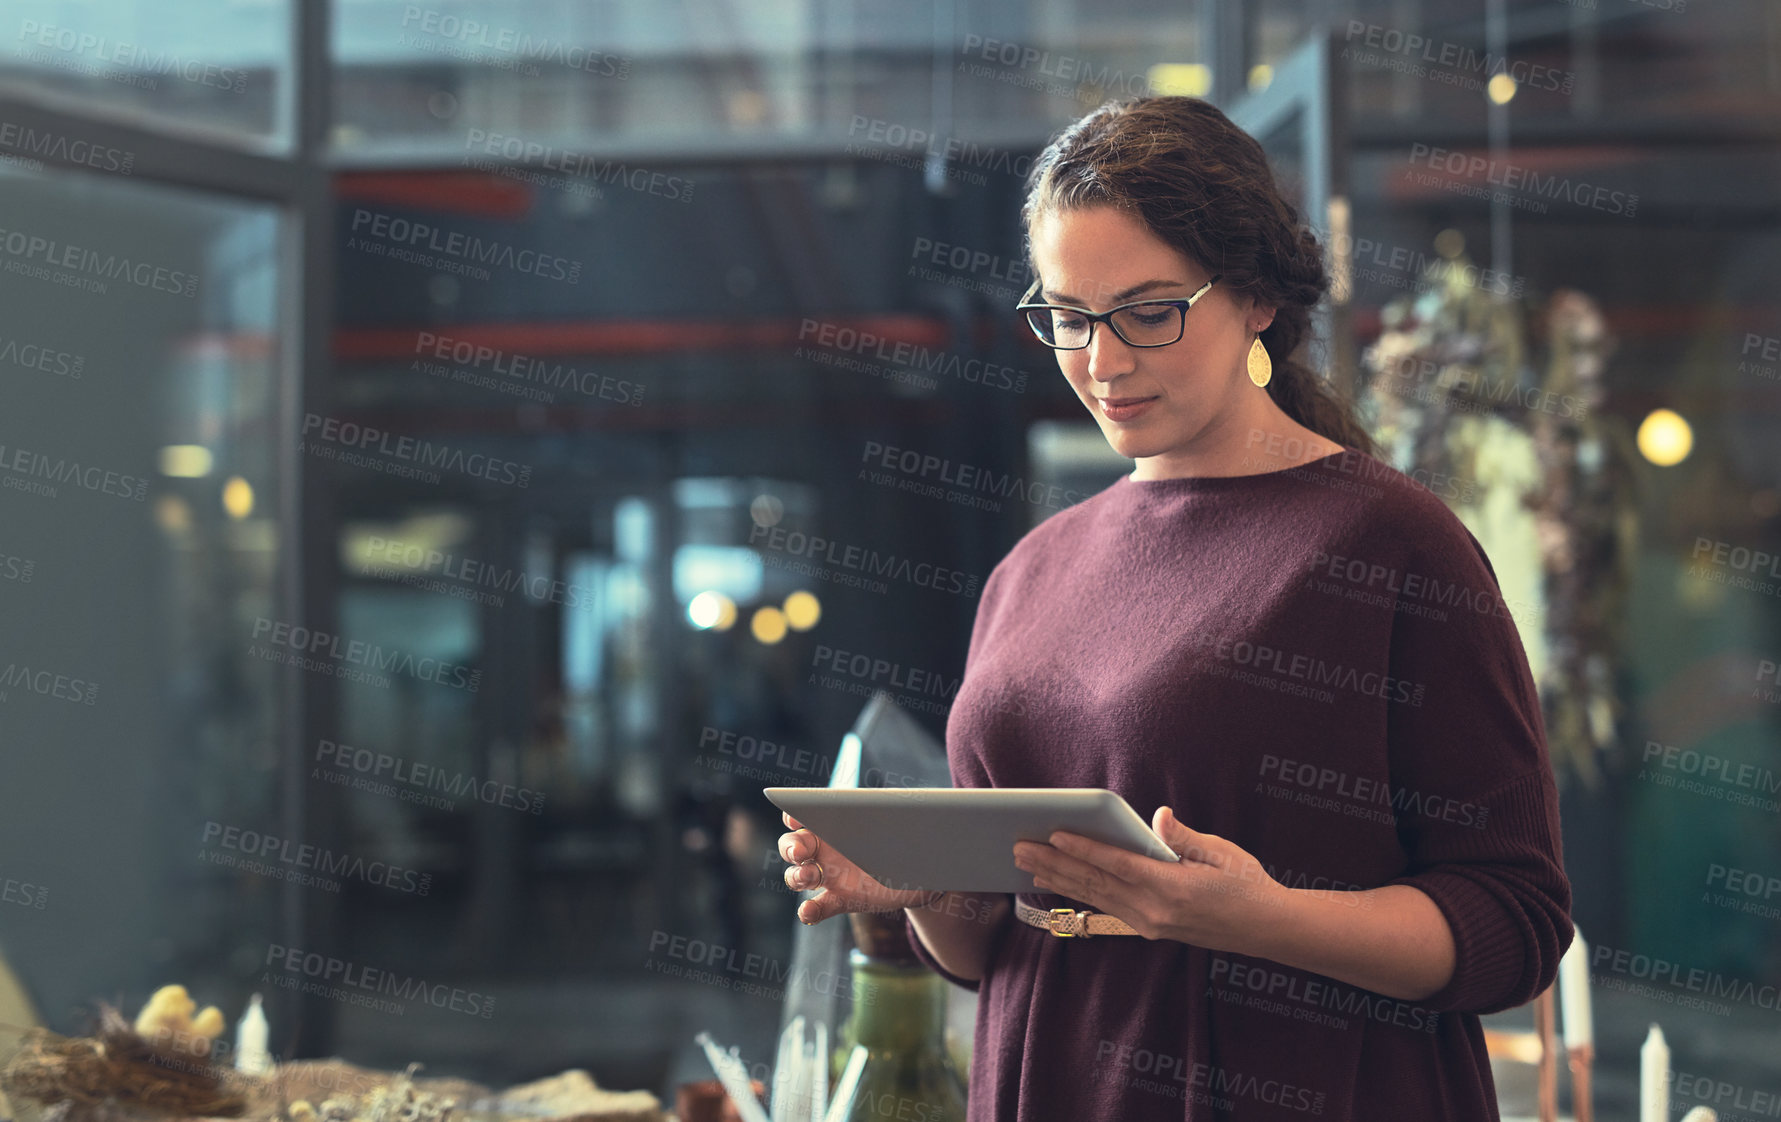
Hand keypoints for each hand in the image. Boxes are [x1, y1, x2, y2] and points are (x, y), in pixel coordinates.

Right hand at [778, 811, 939, 924]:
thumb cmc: (909, 835)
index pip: (805, 813)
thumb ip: (894, 813)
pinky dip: (809, 911)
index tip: (794, 817)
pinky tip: (809, 911)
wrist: (924, 870)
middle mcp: (826, 847)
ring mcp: (831, 876)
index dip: (794, 814)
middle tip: (801, 852)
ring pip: (798, 876)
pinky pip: (817, 907)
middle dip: (791, 847)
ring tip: (809, 878)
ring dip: (797, 877)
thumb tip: (906, 805)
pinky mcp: (841, 900)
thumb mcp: (903, 820)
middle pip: (793, 845)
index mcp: (835, 821)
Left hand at [1010, 805, 1286, 950]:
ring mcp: (1151, 923)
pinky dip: (1080, 894)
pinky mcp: (1152, 928)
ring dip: (1060, 880)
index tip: (1054, 834)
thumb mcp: (1222, 853)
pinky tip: (1060, 883)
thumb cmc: (1247, 883)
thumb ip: (1185, 838)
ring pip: (1096, 897)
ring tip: (1026, 865)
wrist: (1268, 929)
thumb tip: (1158, 817)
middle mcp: (1155, 911)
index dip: (1083, 849)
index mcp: (1172, 889)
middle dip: (1055, 864)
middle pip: (1095, 884)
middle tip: (1019, 847)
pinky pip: (1107, 907)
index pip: (1117, 865)